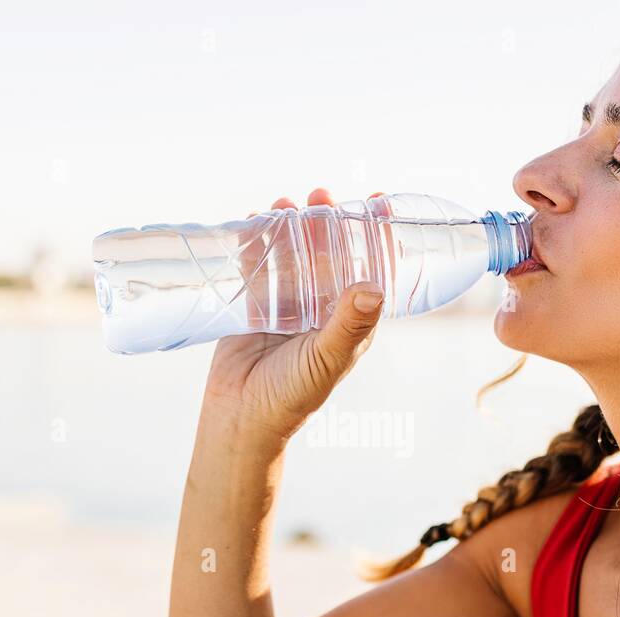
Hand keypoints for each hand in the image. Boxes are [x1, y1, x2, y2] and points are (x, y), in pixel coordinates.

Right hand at [201, 187, 387, 437]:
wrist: (241, 418)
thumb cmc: (292, 396)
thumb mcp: (327, 358)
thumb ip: (349, 325)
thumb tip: (373, 287)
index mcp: (349, 319)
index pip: (369, 268)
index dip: (376, 235)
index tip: (377, 201)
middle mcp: (321, 307)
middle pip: (329, 252)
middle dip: (328, 220)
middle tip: (322, 194)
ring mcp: (287, 304)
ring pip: (293, 254)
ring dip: (292, 226)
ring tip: (288, 202)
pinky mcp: (254, 305)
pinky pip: (258, 266)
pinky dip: (257, 241)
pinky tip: (255, 219)